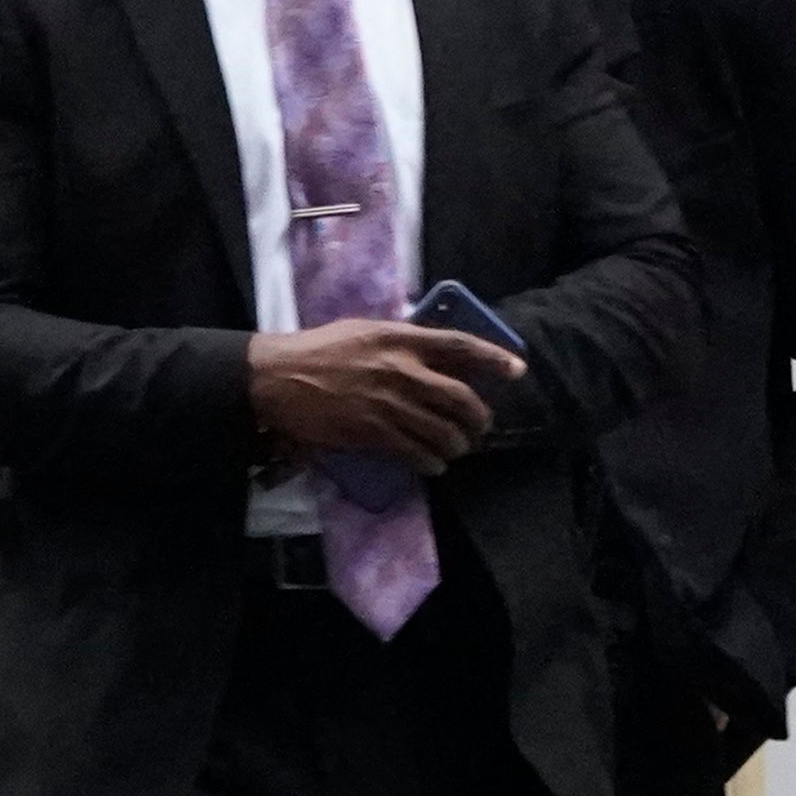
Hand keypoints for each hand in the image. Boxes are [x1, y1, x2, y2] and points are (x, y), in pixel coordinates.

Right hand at [246, 318, 520, 470]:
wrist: (278, 378)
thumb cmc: (319, 349)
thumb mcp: (364, 330)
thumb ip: (401, 340)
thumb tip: (434, 353)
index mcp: (399, 339)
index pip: (459, 346)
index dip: (493, 358)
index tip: (517, 369)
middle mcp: (400, 370)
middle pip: (460, 398)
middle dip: (480, 417)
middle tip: (482, 426)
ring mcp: (387, 404)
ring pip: (443, 431)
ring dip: (458, 444)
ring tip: (458, 448)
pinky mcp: (372, 433)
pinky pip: (416, 453)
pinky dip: (432, 462)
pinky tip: (434, 464)